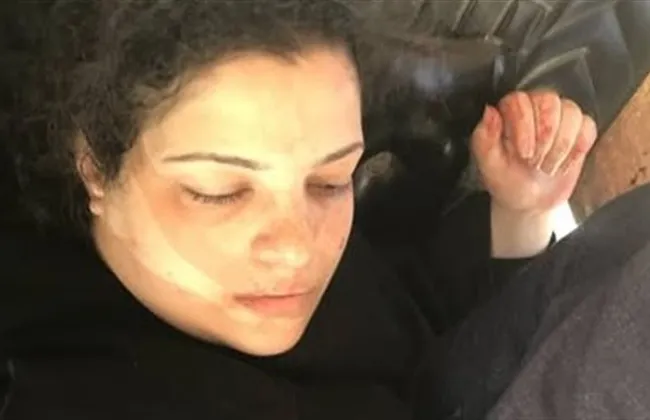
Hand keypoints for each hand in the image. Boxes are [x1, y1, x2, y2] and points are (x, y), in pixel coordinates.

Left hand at [471, 90, 597, 214]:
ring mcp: (560, 116)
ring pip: (572, 112)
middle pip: (549, 100)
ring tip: (547, 168)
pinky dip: (577, 150)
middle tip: (535, 162)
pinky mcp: (580, 129)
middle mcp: (534, 107)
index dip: (524, 126)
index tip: (523, 153)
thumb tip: (490, 111)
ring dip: (561, 146)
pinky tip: (563, 165)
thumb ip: (485, 138)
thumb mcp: (488, 164)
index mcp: (508, 112)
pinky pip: (588, 126)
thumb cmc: (506, 180)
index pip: (519, 100)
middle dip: (545, 135)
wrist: (529, 201)